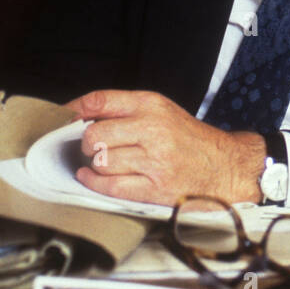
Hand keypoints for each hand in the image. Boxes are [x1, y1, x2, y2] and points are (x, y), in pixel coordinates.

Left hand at [66, 90, 266, 206]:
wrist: (225, 166)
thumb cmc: (190, 140)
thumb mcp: (163, 111)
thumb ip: (125, 110)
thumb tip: (78, 116)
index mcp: (153, 104)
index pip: (100, 100)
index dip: (74, 110)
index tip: (63, 119)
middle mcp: (154, 129)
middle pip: (94, 135)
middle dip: (88, 144)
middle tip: (94, 147)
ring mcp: (154, 160)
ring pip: (101, 161)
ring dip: (96, 165)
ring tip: (105, 163)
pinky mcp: (154, 188)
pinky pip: (110, 186)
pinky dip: (94, 183)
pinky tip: (92, 177)